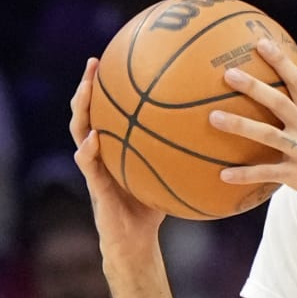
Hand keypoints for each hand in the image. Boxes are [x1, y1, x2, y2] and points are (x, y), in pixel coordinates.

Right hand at [70, 59, 164, 269]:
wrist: (136, 242)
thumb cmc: (155, 205)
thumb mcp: (172, 173)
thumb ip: (184, 152)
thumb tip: (217, 129)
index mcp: (114, 144)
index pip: (107, 108)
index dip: (108, 83)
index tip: (115, 56)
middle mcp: (100, 151)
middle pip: (87, 111)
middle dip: (87, 86)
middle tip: (94, 61)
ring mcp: (93, 168)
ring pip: (79, 132)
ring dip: (80, 110)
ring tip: (85, 90)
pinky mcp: (95, 188)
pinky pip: (88, 166)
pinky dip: (88, 150)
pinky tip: (94, 138)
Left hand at [210, 41, 296, 231]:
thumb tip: (289, 118)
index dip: (280, 61)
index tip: (262, 43)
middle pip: (279, 101)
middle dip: (253, 86)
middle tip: (229, 74)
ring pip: (266, 134)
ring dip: (238, 125)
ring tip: (213, 117)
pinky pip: (266, 173)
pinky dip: (244, 174)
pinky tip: (223, 175)